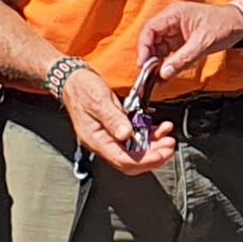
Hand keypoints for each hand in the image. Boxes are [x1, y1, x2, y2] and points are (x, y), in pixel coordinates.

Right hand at [57, 63, 174, 174]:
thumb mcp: (99, 100)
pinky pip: (135, 140)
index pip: (123, 160)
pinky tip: (160, 129)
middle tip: (169, 148)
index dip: (145, 161)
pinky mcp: (116, 130)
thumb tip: (126, 134)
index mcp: (97, 140)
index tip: (161, 155)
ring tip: (168, 138)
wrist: (73, 80)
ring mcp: (110, 137)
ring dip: (154, 147)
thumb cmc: (82, 89)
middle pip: (131, 161)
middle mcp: (103, 143)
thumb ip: (113, 118)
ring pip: (136, 152)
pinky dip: (150, 136)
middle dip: (154, 157)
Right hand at [138, 0, 242, 86]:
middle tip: (149, 73)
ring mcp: (175, 29)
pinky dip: (166, 62)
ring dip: (156, 61)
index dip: (143, 46)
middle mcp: (172, 19)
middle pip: (151, 37)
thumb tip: (164, 73)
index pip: (150, 28)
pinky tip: (165, 73)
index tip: (143, 63)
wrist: (240, 24)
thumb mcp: (203, 43)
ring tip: (156, 77)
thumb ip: (182, 59)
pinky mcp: (180, 38)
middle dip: (148, 56)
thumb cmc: (224, 25)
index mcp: (174, 14)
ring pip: (158, 45)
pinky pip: (168, 50)